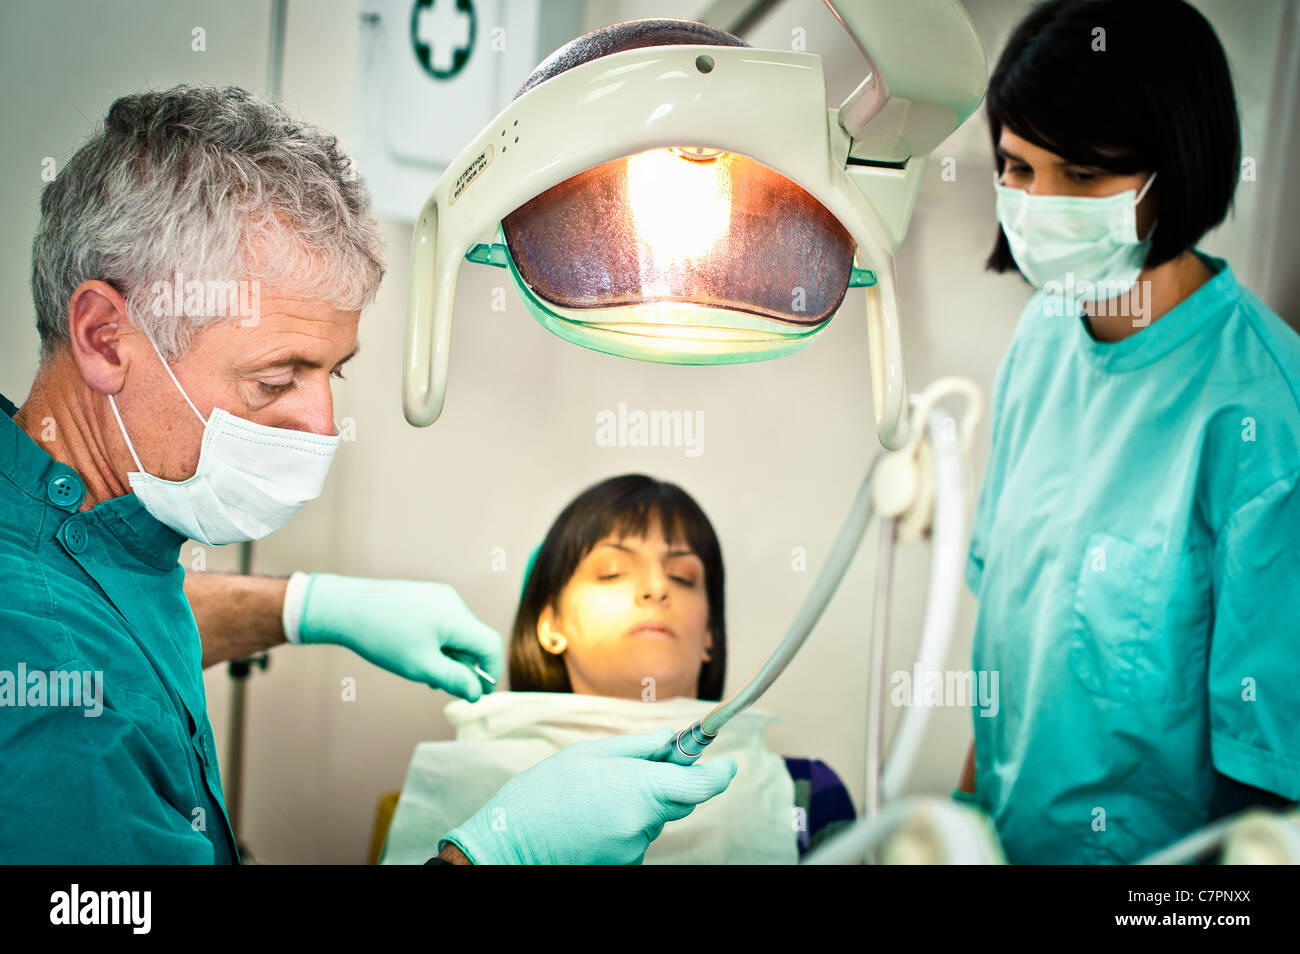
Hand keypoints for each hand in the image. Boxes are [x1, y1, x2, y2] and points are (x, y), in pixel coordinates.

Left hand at [294, 574, 502, 700]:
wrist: (345, 607)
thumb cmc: (383, 638)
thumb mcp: (421, 667)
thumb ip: (454, 680)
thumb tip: (478, 692)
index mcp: (456, 617)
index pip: (490, 646)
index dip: (490, 672)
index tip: (478, 694)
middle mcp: (452, 602)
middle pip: (473, 639)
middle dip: (462, 666)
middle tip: (437, 684)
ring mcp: (438, 595)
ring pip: (457, 632)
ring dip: (447, 655)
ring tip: (421, 670)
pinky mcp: (425, 595)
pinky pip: (442, 622)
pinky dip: (437, 642)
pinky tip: (414, 652)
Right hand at [439, 727, 737, 863]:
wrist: (509, 843)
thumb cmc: (543, 793)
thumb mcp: (589, 754)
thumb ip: (638, 747)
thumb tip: (670, 739)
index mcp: (639, 788)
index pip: (700, 786)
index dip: (718, 774)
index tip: (725, 765)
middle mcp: (642, 823)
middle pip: (678, 801)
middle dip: (666, 783)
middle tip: (635, 768)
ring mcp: (633, 849)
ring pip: (654, 819)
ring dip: (639, 805)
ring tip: (596, 797)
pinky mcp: (622, 865)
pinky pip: (635, 838)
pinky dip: (623, 826)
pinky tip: (592, 819)